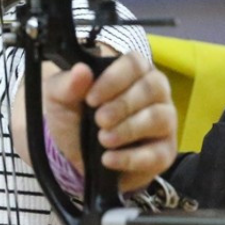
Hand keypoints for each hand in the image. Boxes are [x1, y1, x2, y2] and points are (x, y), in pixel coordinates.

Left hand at [42, 52, 176, 192]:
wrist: (73, 155)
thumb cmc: (74, 117)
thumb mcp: (60, 99)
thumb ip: (67, 84)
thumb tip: (81, 70)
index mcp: (132, 72)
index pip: (134, 64)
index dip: (114, 79)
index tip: (91, 98)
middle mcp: (155, 93)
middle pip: (153, 88)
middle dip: (123, 105)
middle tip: (99, 120)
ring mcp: (164, 122)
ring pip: (160, 118)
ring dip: (130, 129)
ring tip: (103, 139)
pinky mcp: (163, 152)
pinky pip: (158, 154)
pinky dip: (131, 158)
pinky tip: (108, 160)